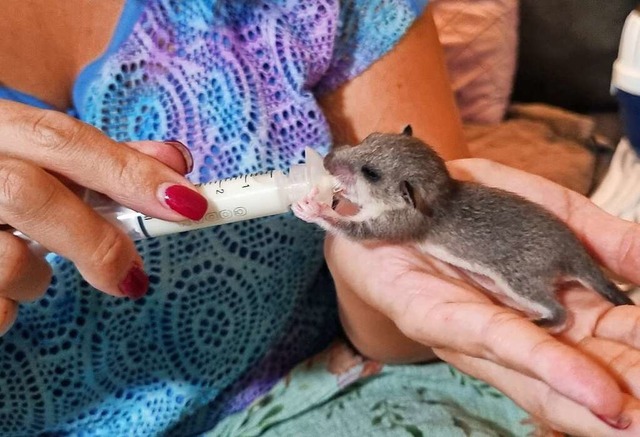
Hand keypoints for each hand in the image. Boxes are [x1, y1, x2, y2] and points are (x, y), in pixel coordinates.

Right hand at [0, 100, 205, 334]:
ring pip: (6, 261)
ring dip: (39, 278)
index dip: (131, 172)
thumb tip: (177, 165)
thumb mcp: (39, 155)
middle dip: (94, 241)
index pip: (65, 138)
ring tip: (30, 268)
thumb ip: (105, 159)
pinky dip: (7, 306)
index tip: (188, 203)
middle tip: (131, 276)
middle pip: (31, 195)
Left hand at [325, 157, 639, 435]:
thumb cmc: (474, 207)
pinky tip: (596, 394)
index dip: (636, 361)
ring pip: (541, 378)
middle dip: (628, 391)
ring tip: (637, 424)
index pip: (608, 344)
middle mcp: (514, 328)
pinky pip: (493, 338)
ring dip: (596, 404)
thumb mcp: (551, 210)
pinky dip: (544, 363)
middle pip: (580, 373)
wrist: (398, 188)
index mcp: (550, 306)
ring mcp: (472, 330)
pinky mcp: (431, 315)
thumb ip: (605, 239)